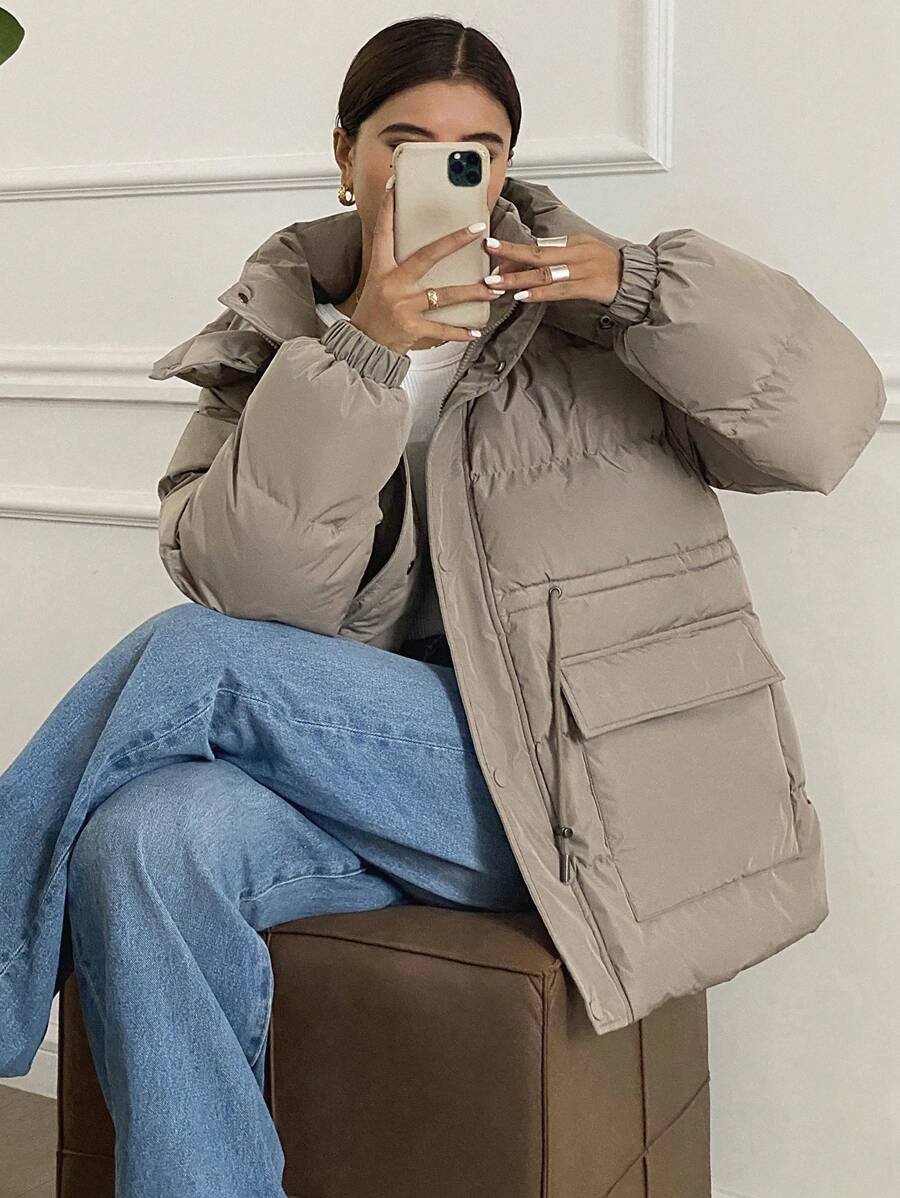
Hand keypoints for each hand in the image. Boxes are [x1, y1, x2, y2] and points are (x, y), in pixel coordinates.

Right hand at [350, 177, 507, 354]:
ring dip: (472, 292)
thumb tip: (425, 251)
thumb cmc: (374, 314)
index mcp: (382, 269)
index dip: (389, 207)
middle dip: (454, 241)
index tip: (396, 184)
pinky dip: (460, 332)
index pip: (384, 231)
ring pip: (445, 295)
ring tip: (493, 289)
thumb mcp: (379, 284)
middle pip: (426, 256)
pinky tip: (475, 331)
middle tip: (477, 229)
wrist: (363, 346)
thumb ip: (398, 267)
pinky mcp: (411, 328)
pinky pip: (442, 329)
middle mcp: (393, 284)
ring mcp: (403, 306)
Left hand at [482, 233, 622, 305]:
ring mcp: (584, 270)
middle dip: (510, 252)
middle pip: (538, 252)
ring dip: (518, 278)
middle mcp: (577, 253)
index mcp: (574, 242)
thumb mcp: (583, 253)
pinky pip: (560, 290)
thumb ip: (559, 254)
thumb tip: (531, 254)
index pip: (539, 245)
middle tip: (488, 252)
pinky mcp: (590, 286)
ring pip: (545, 273)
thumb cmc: (609, 268)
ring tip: (496, 283)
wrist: (637, 280)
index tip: (492, 248)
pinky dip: (539, 293)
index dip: (514, 250)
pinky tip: (522, 296)